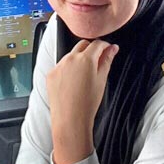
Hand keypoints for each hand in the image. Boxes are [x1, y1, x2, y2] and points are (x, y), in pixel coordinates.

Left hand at [47, 40, 118, 163]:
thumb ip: (106, 60)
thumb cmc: (87, 103)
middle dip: (91, 49)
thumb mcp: (101, 80)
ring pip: (71, 55)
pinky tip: (73, 82)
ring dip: (79, 59)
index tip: (107, 49)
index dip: (104, 45)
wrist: (70, 120)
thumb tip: (112, 48)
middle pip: (82, 45)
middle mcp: (70, 59)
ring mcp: (59, 66)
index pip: (97, 44)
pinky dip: (68, 69)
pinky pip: (61, 65)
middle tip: (97, 60)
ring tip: (85, 76)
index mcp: (85, 59)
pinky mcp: (51, 74)